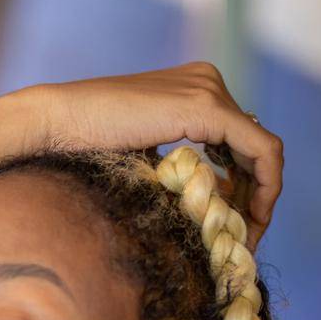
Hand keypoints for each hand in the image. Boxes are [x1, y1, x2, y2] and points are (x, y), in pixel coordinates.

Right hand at [8, 61, 283, 247]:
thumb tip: (207, 198)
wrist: (57, 122)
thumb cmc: (83, 145)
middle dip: (256, 195)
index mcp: (194, 87)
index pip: (240, 140)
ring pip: (264, 150)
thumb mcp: (144, 154)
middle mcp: (209, 81)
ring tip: (246, 237)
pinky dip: (263, 187)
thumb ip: (177, 164)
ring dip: (261, 196)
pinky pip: (260, 149)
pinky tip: (248, 220)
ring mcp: (210, 90)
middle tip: (245, 239)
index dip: (246, 184)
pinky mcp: (207, 107)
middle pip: (255, 146)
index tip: (235, 223)